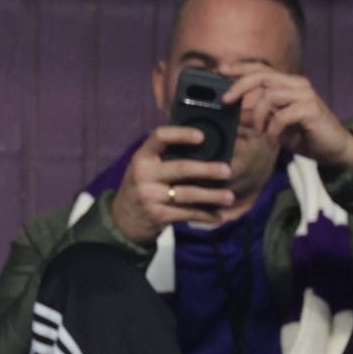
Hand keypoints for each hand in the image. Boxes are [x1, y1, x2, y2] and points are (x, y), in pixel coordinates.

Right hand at [109, 125, 236, 243]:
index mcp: (142, 156)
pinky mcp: (157, 215)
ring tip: (229, 197)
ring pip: (188, 194)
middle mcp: (143, 175)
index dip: (182, 134)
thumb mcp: (145, 167)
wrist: (123, 219)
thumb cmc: (143, 186)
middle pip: (181, 168)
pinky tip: (217, 215)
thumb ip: (164, 154)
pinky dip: (205, 215)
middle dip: (208, 169)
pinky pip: (186, 214)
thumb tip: (203, 140)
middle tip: (228, 171)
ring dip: (212, 196)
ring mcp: (150, 196)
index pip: (160, 136)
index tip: (202, 136)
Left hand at [223, 68, 352, 171]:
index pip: (261, 69)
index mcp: (287, 84)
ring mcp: (305, 96)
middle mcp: (297, 85)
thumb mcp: (275, 123)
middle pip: (262, 76)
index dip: (240, 68)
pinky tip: (271, 139)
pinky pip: (282, 116)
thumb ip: (259, 115)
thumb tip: (234, 112)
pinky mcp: (311, 110)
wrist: (332, 148)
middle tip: (225, 101)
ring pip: (270, 95)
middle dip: (240, 86)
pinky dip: (272, 130)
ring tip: (259, 132)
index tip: (220, 69)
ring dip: (258, 116)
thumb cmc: (303, 134)